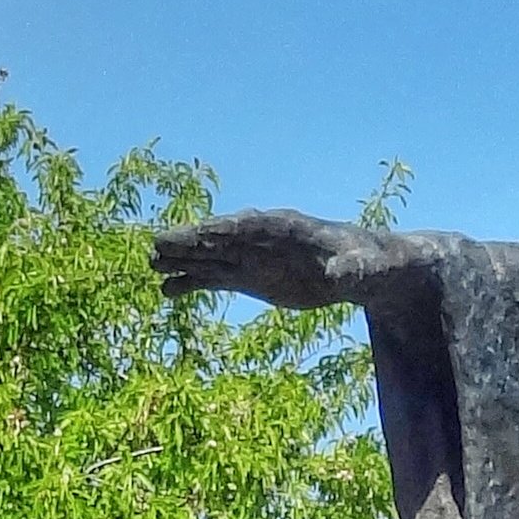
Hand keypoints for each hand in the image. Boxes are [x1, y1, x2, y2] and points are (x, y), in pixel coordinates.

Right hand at [152, 211, 429, 314]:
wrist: (362, 272)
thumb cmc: (367, 264)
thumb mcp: (363, 269)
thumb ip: (351, 272)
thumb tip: (342, 277)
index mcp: (288, 230)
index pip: (250, 228)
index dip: (225, 231)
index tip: (198, 234)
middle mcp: (263, 240)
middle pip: (222, 238)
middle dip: (193, 241)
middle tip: (157, 245)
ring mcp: (253, 258)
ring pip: (212, 258)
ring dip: (183, 261)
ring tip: (151, 265)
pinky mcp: (250, 277)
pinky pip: (215, 279)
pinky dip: (191, 283)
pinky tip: (166, 290)